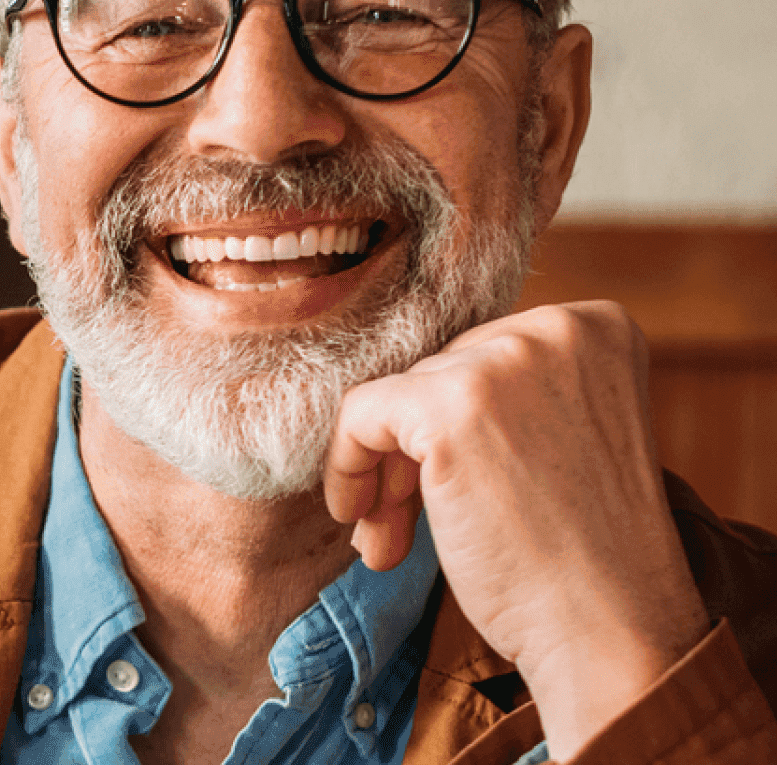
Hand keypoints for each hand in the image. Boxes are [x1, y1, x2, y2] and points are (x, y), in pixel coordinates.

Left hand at [324, 301, 710, 757]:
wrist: (611, 629)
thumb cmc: (585, 553)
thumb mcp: (563, 436)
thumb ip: (505, 396)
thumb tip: (395, 391)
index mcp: (595, 328)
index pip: (481, 355)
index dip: (453, 423)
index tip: (452, 481)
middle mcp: (556, 329)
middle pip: (437, 374)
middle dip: (414, 451)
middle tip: (405, 522)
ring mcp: (503, 363)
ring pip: (395, 399)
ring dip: (385, 474)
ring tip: (390, 537)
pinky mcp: (449, 408)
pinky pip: (359, 416)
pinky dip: (347, 468)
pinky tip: (363, 522)